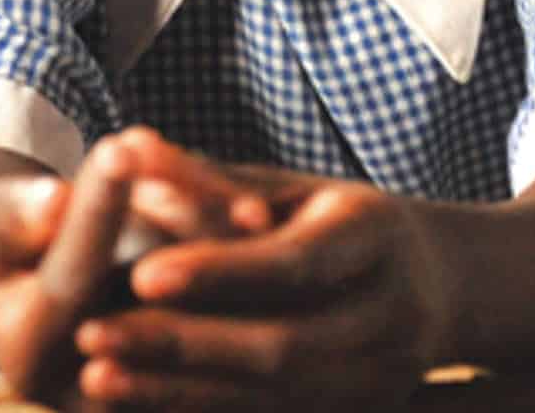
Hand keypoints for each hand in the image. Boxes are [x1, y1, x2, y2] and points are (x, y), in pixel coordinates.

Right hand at [0, 129, 271, 409]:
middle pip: (147, 304)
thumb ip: (17, 215)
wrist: (62, 301)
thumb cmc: (25, 247)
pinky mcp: (194, 392)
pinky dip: (247, 275)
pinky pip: (235, 337)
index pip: (71, 279)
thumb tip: (53, 202)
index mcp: (27, 357)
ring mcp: (144, 403)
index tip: (119, 143)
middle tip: (180, 157)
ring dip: (218, 245)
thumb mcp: (0, 225)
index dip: (97, 210)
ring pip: (200, 321)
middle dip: (174, 223)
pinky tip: (257, 217)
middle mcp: (86, 397)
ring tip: (243, 198)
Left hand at [73, 154, 456, 411]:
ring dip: (178, 394)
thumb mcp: (286, 186)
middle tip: (93, 335)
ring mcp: (383, 379)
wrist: (441, 287)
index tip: (142, 273)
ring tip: (97, 379)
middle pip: (284, 344)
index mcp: (378, 235)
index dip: (218, 271)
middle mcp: (393, 315)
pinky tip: (138, 407)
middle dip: (182, 344)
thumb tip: (126, 147)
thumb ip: (206, 177)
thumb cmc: (334, 219)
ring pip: (276, 399)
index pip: (295, 261)